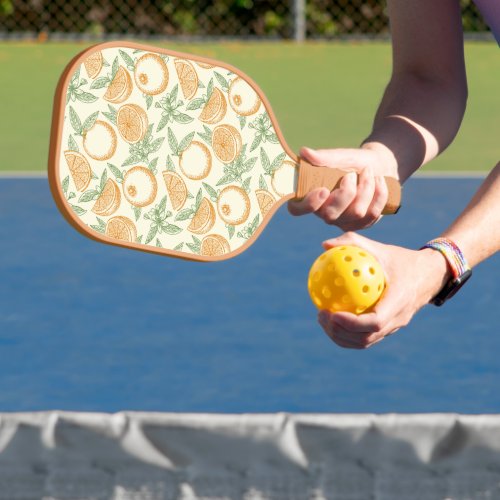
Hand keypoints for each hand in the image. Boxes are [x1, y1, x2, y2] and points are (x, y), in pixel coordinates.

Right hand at [288, 145, 396, 230]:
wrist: (379, 166)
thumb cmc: (353, 161)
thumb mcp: (340, 156)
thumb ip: (323, 157)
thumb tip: (304, 152)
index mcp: (311, 196)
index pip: (297, 209)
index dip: (308, 204)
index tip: (323, 189)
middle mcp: (324, 213)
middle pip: (330, 215)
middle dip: (347, 192)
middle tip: (352, 174)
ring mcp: (343, 221)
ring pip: (356, 213)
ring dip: (366, 188)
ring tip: (368, 172)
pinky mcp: (362, 224)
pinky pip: (372, 214)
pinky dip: (379, 193)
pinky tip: (379, 181)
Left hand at [316, 232, 450, 348]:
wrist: (429, 275)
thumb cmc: (401, 259)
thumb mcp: (380, 248)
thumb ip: (353, 243)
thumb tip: (324, 245)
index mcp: (399, 301)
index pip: (375, 322)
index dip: (352, 323)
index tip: (332, 313)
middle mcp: (398, 319)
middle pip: (366, 338)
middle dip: (340, 332)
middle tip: (321, 315)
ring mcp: (394, 327)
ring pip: (365, 342)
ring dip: (341, 336)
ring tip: (322, 319)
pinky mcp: (389, 329)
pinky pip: (366, 337)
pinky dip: (347, 333)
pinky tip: (331, 318)